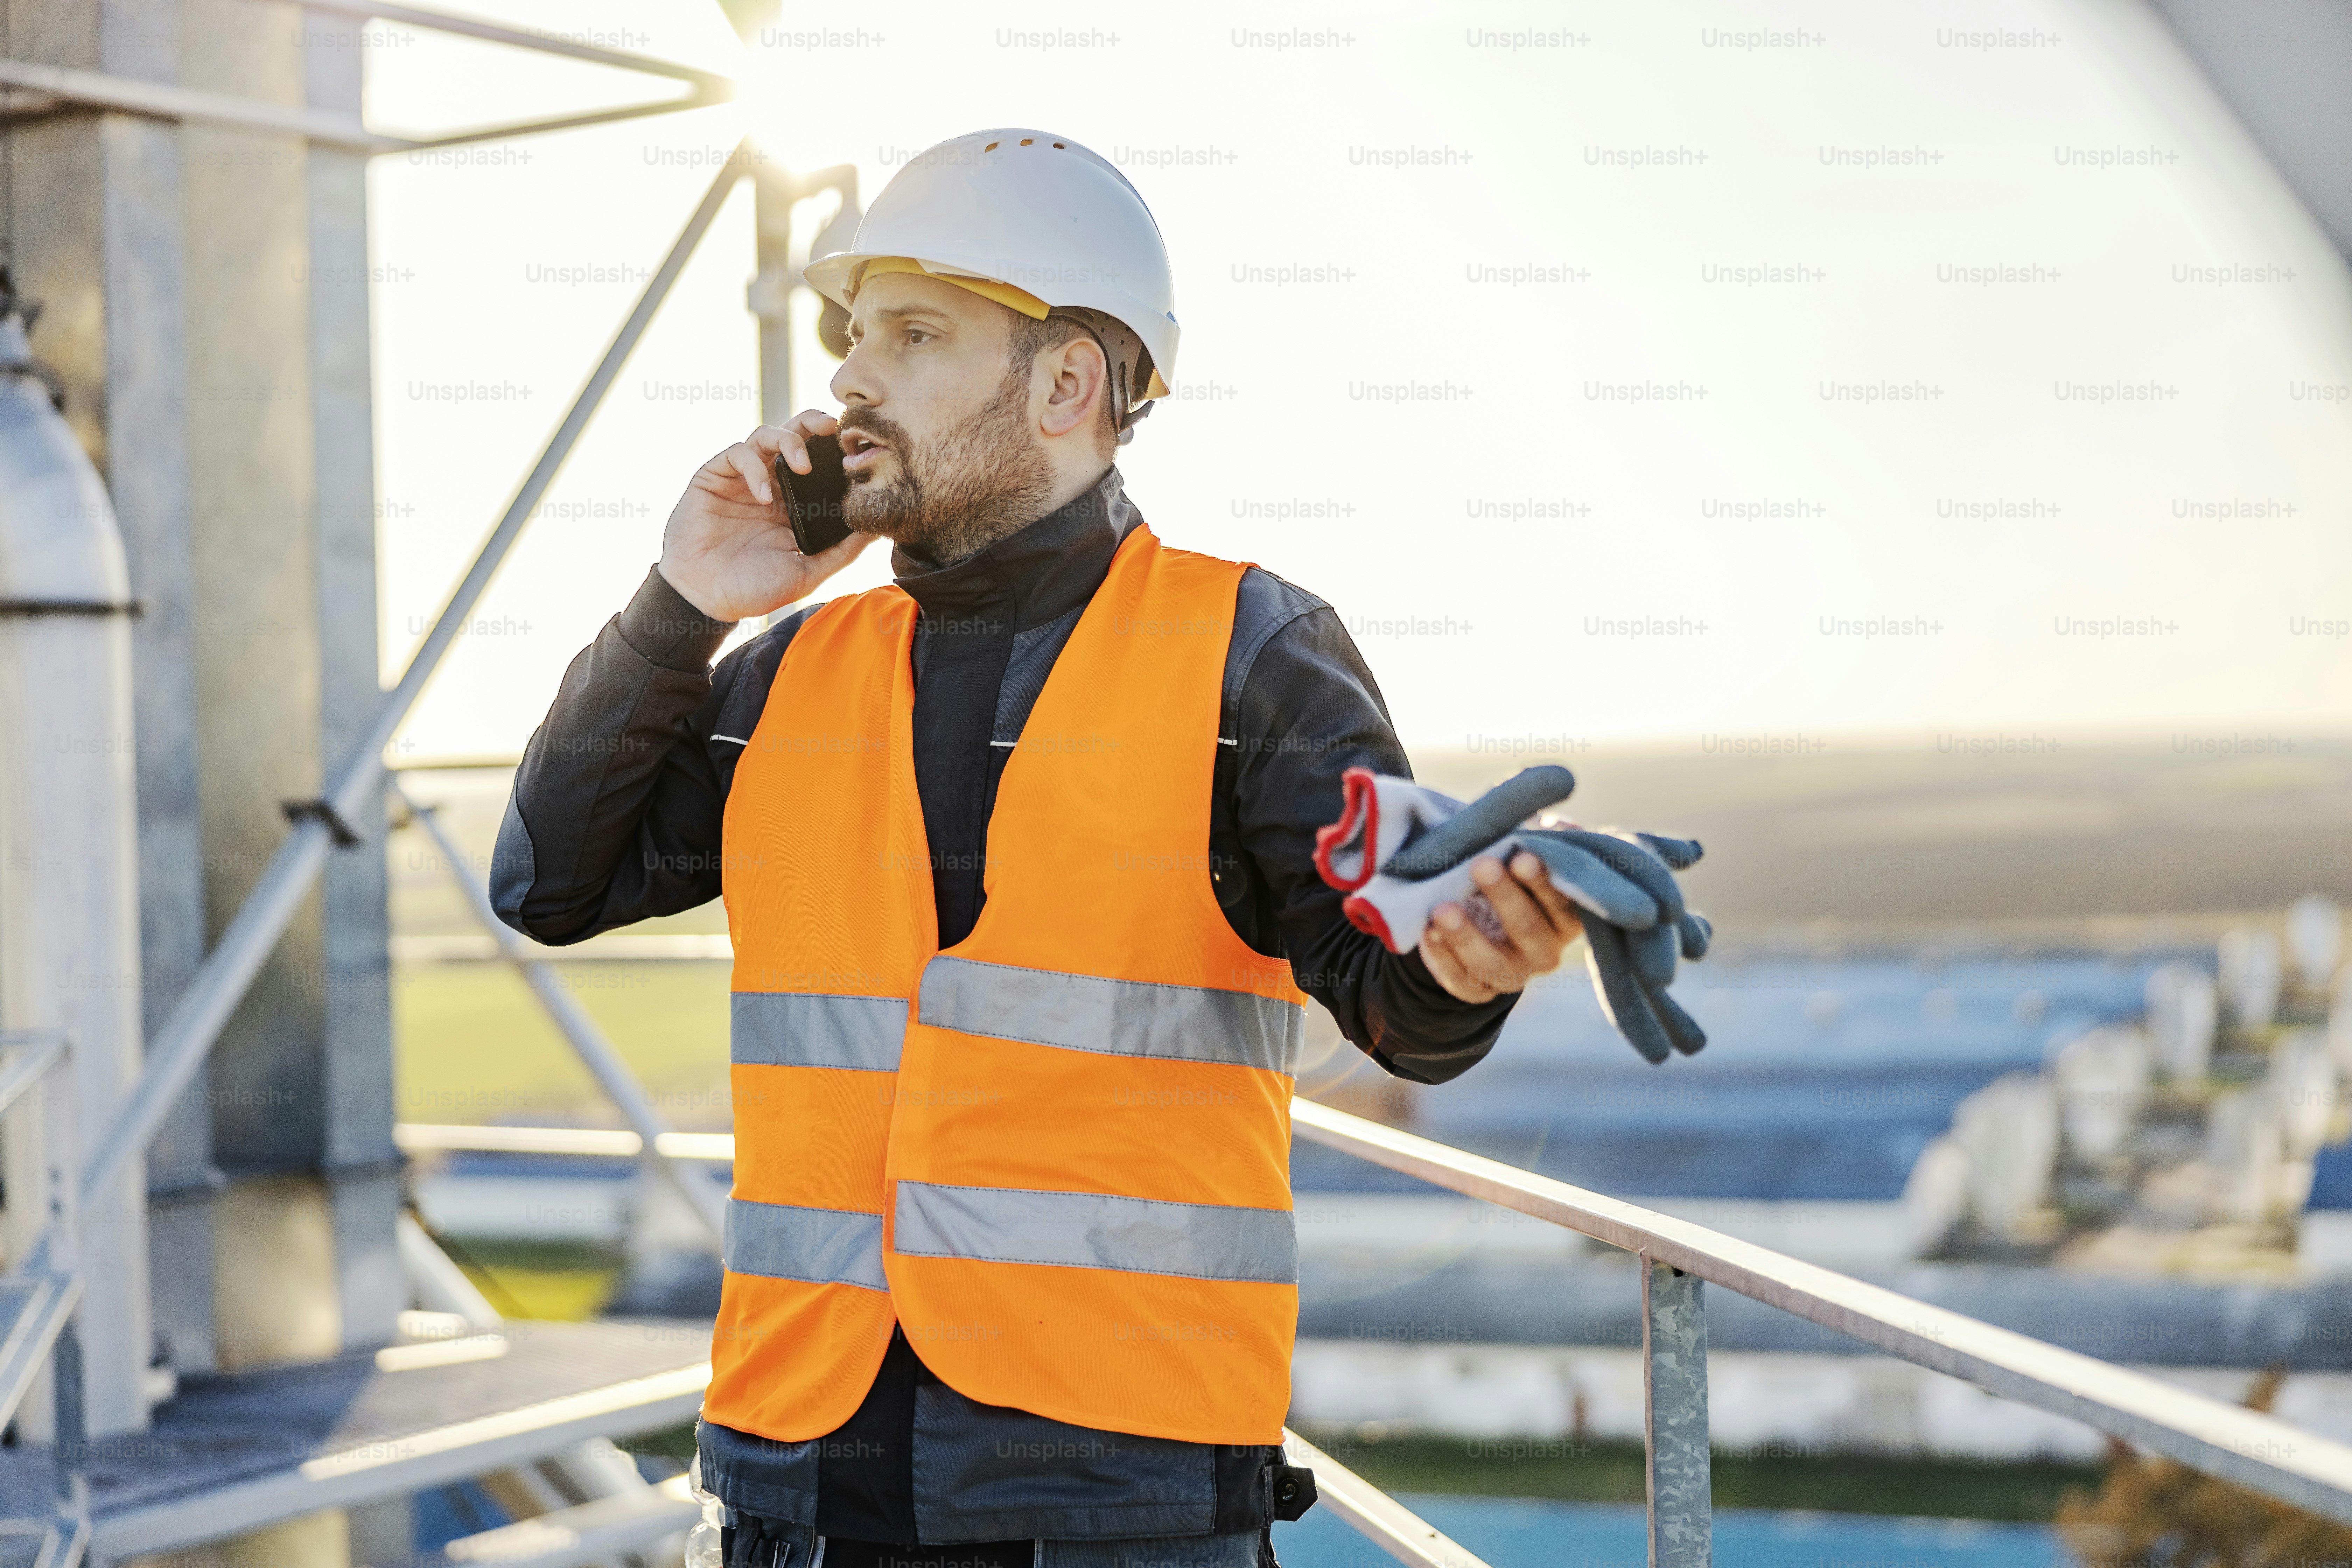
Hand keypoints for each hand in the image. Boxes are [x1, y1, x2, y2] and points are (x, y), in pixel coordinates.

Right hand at [657, 411, 875, 621]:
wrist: (707, 599)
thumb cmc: (754, 588)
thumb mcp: (808, 571)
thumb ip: (841, 551)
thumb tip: (876, 531)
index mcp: (793, 502)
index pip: (818, 462)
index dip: (835, 449)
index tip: (858, 450)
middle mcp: (769, 483)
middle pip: (794, 435)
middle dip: (814, 423)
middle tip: (833, 427)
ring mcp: (741, 478)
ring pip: (765, 435)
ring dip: (787, 441)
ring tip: (801, 465)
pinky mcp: (713, 477)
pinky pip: (736, 454)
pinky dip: (752, 467)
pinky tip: (762, 495)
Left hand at [1419, 852, 1582, 1003]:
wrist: (1480, 919)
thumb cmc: (1510, 875)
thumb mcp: (1525, 852)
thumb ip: (1542, 836)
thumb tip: (1558, 823)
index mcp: (1565, 918)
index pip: (1560, 902)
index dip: (1542, 882)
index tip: (1522, 857)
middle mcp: (1545, 951)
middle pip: (1528, 930)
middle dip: (1505, 897)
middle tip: (1481, 865)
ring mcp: (1513, 974)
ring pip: (1492, 964)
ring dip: (1466, 937)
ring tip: (1442, 909)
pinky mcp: (1479, 990)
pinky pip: (1461, 982)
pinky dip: (1442, 959)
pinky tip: (1427, 932)